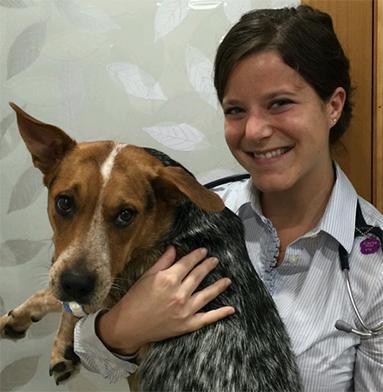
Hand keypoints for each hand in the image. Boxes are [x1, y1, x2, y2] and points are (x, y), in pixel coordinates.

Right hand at [97, 246, 233, 354]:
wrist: (128, 325)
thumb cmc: (135, 299)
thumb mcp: (147, 276)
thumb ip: (163, 261)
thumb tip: (174, 248)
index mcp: (168, 279)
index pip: (188, 263)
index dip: (197, 256)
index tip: (203, 251)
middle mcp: (179, 293)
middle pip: (198, 276)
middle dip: (208, 266)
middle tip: (215, 260)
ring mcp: (185, 310)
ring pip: (207, 294)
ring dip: (218, 286)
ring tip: (227, 280)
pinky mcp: (187, 325)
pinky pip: (207, 318)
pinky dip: (220, 314)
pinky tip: (231, 309)